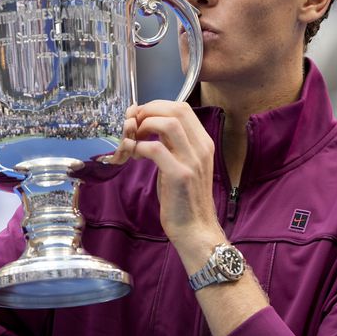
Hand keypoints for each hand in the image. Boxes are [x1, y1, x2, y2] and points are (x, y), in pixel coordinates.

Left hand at [111, 101, 222, 246]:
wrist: (196, 229)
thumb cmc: (185, 199)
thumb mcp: (183, 164)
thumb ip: (173, 145)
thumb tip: (150, 127)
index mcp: (204, 143)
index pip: (182, 108)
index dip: (157, 106)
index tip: (140, 116)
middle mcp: (201, 148)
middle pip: (176, 110)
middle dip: (149, 110)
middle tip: (133, 124)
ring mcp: (192, 161)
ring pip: (168, 124)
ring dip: (145, 125)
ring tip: (133, 137)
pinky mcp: (180, 175)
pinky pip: (155, 149)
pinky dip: (139, 147)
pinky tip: (132, 155)